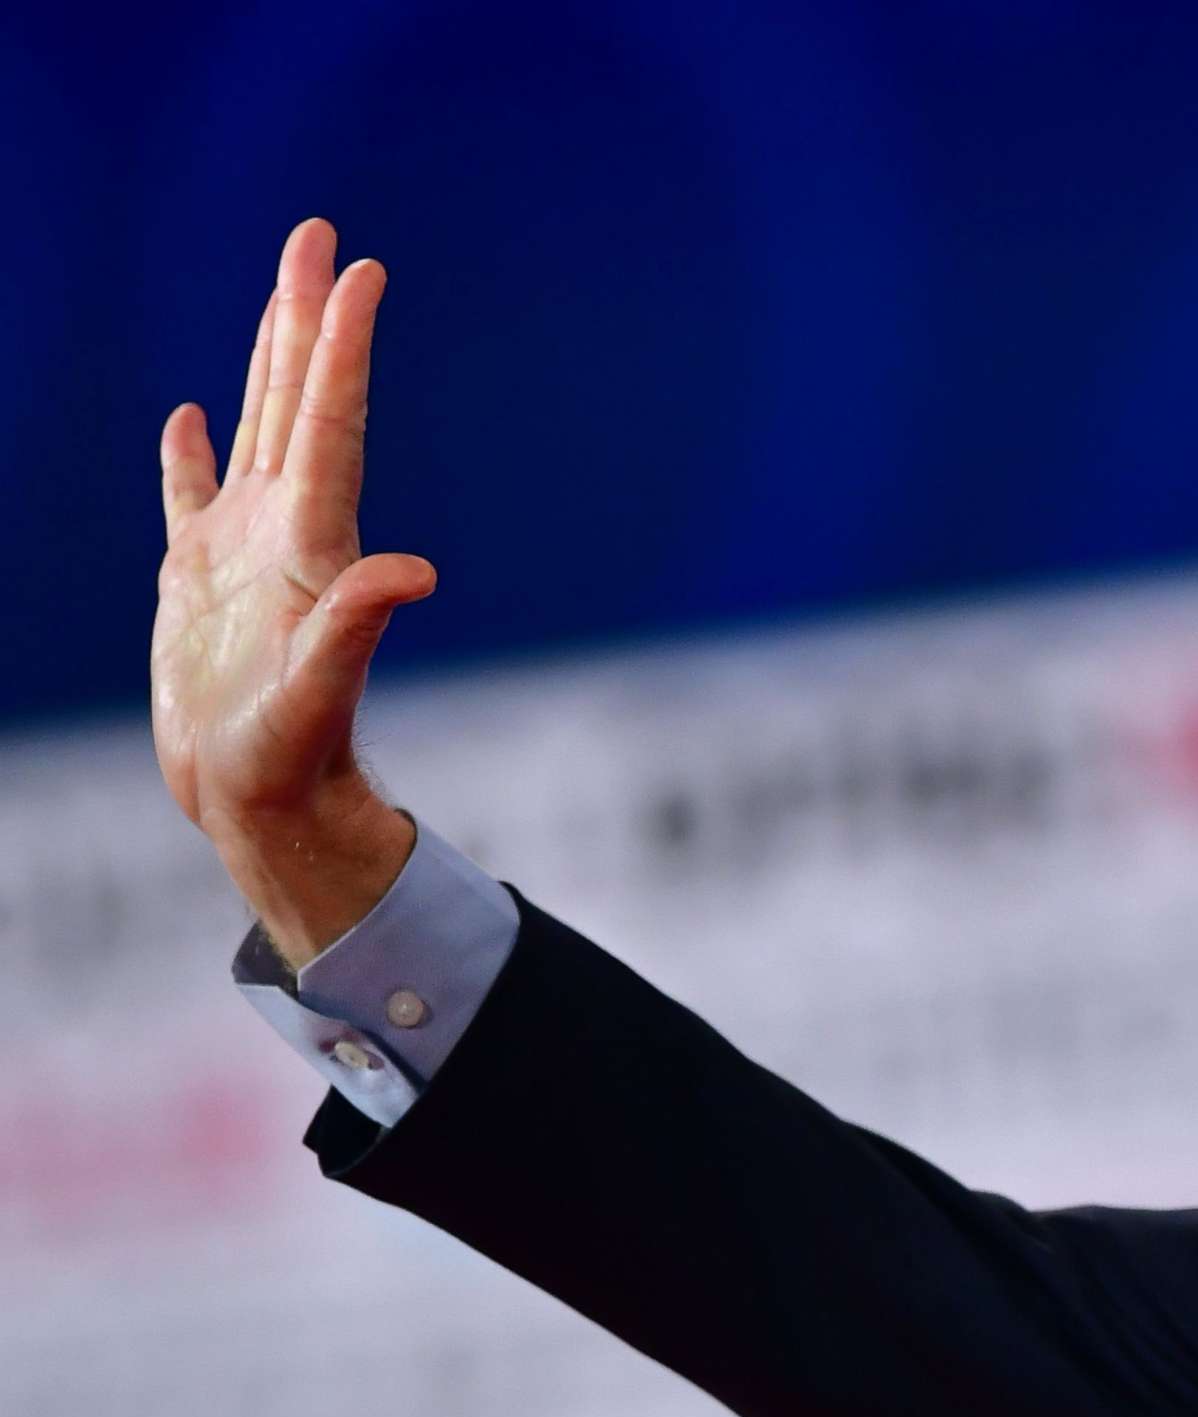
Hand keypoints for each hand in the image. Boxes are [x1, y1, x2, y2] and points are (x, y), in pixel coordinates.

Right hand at [153, 217, 429, 962]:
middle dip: (308, 318)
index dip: (343, 348)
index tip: (362, 274)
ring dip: (269, 356)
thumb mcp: (318, 693)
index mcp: (315, 545)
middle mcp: (288, 533)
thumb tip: (414, 573)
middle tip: (322, 237)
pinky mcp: (199, 583)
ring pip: (260, 430)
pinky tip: (195, 415)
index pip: (332, 424)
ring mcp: (244, 554)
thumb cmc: (290, 760)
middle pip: (302, 402)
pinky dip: (192, 455)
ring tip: (282, 288)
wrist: (262, 806)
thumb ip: (359, 627)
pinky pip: (192, 499)